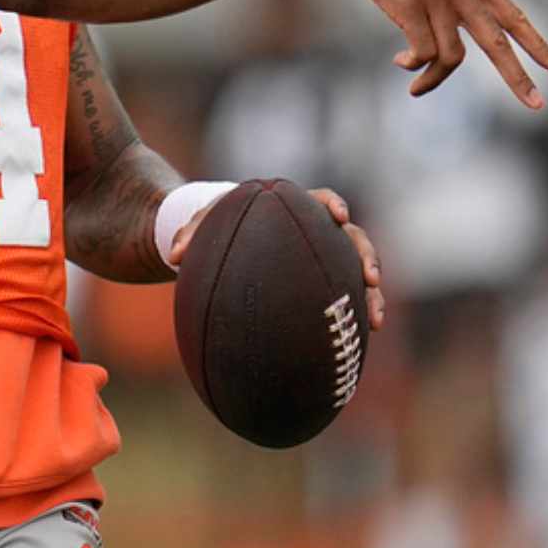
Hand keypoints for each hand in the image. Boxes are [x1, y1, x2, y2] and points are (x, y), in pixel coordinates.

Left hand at [166, 187, 385, 330]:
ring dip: (370, 296)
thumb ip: (190, 233)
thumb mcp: (204, 225)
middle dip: (366, 257)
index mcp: (296, 209)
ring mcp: (326, 259)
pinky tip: (354, 346)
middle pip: (353, 239)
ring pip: (356, 274)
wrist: (229, 242)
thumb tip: (173, 255)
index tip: (337, 215)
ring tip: (373, 321)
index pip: (321, 201)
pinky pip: (342, 301)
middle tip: (370, 277)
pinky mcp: (323, 285)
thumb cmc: (220, 227)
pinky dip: (350, 320)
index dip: (333, 206)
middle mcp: (319, 233)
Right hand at [347, 0, 547, 100]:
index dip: (537, 43)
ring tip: (417, 87)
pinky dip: (413, 65)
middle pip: (497, 42)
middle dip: (518, 77)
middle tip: (537, 104)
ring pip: (452, 57)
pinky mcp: (410, 8)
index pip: (514, 16)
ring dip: (434, 79)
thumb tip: (465, 17)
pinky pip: (421, 52)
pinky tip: (400, 62)